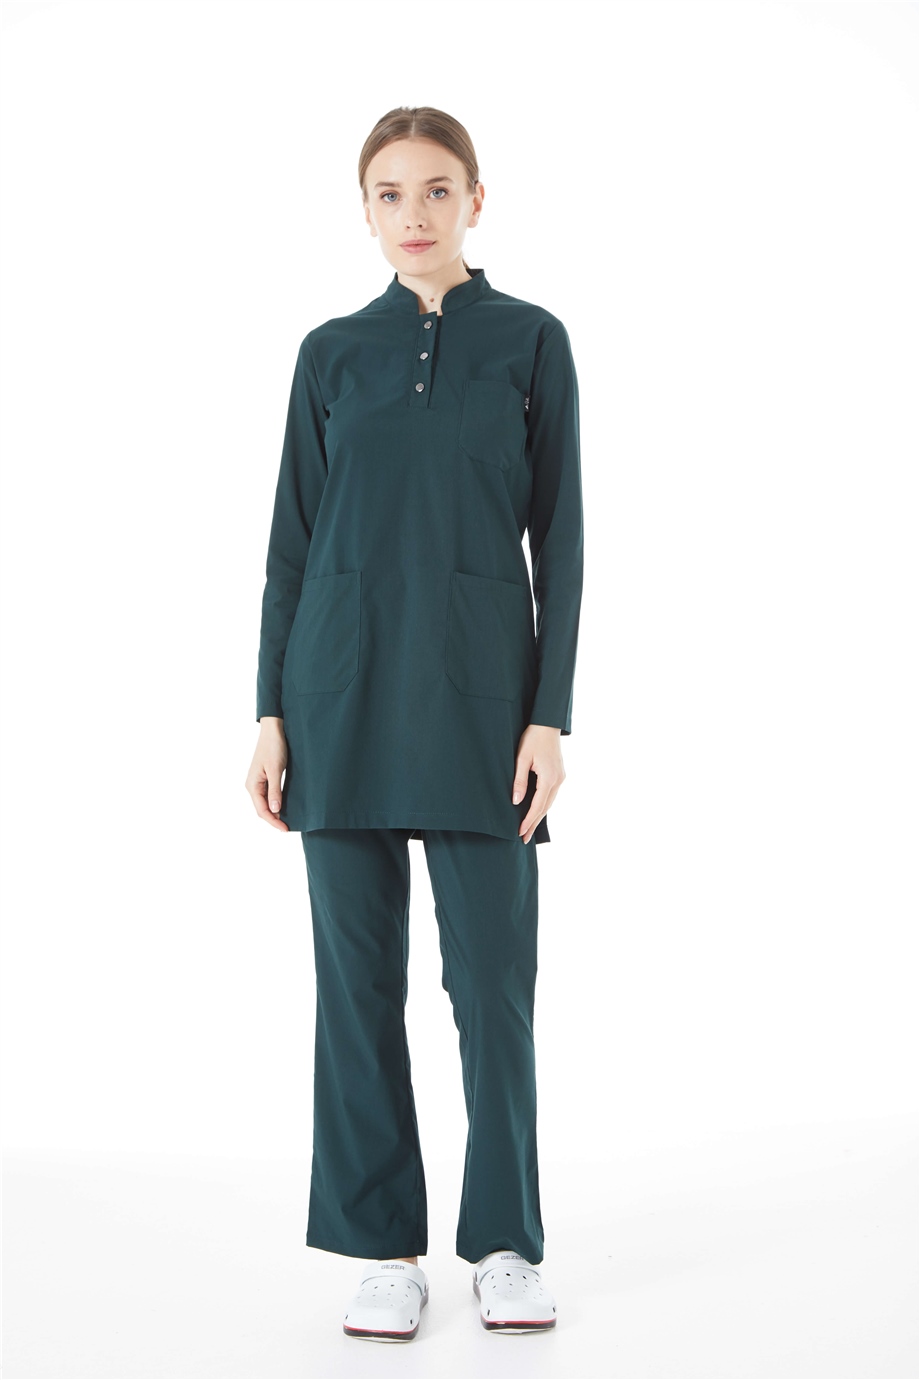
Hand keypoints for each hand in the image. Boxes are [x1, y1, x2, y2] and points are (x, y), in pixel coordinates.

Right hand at [245, 718, 289, 831]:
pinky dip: (275, 803)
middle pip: (262, 809)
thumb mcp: (276, 770)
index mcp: (252, 785)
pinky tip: (283, 806)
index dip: (273, 821)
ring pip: (265, 803)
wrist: (274, 730)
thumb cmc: (274, 747)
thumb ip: (275, 790)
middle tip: (287, 827)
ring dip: (274, 812)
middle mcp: (253, 785)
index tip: (285, 829)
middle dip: (273, 819)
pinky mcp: (264, 777)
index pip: (262, 810)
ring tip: (286, 820)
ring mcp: (258, 782)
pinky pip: (268, 795)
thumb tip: (275, 810)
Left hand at [512, 723, 565, 843]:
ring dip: (539, 816)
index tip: (520, 833)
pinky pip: (551, 795)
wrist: (547, 723)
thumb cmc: (532, 738)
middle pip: (545, 808)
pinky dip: (543, 805)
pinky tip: (537, 811)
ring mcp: (561, 778)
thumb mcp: (521, 758)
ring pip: (550, 803)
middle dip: (534, 824)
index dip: (528, 821)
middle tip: (524, 839)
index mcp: (549, 778)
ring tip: (529, 829)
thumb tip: (516, 802)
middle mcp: (558, 781)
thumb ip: (519, 781)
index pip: (537, 806)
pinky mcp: (560, 775)